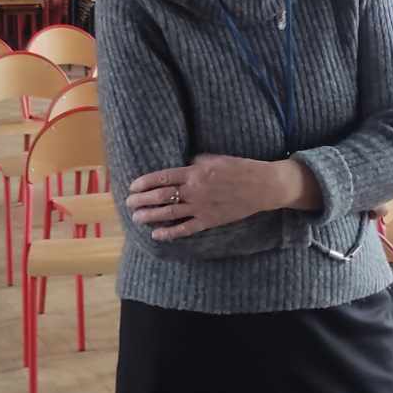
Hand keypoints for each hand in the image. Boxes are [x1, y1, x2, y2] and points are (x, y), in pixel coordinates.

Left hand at [127, 154, 312, 240]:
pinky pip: (185, 228)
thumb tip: (183, 164)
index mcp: (195, 172)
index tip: (133, 187)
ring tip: (137, 217)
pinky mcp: (209, 221)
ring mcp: (201, 207)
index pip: (162, 177)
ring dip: (150, 216)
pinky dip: (169, 232)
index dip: (145, 183)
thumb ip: (196, 162)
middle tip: (129, 203)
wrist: (263, 186)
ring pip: (169, 213)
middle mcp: (194, 190)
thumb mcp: (216, 158)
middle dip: (142, 200)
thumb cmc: (240, 168)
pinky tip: (156, 234)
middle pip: (161, 196)